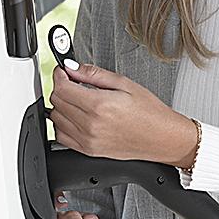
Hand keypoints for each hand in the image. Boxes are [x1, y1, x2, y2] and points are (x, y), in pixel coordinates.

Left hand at [49, 62, 196, 163]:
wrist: (163, 138)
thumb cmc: (150, 113)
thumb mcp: (125, 84)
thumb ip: (95, 74)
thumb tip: (73, 67)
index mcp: (99, 105)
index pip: (62, 87)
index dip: (59, 75)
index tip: (64, 71)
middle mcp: (90, 124)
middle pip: (57, 101)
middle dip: (62, 88)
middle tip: (73, 82)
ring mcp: (88, 139)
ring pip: (55, 118)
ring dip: (62, 106)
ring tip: (78, 100)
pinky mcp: (88, 150)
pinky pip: (61, 135)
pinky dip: (63, 124)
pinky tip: (76, 117)